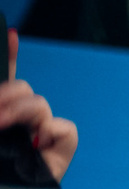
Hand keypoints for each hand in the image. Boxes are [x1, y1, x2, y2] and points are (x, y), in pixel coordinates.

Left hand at [0, 47, 75, 188]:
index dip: (10, 53)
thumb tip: (24, 125)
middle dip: (4, 96)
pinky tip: (34, 145)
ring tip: (2, 129)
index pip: (6, 79)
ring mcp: (39, 137)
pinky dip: (49, 133)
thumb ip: (0, 116)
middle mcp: (19, 122)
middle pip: (20, 88)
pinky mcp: (57, 155)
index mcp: (0, 117)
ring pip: (38, 104)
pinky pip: (63, 130)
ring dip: (18, 112)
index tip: (10, 33)